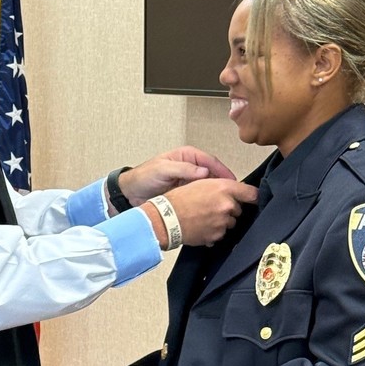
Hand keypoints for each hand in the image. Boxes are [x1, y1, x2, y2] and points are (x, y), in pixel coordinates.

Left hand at [119, 146, 235, 205]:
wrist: (130, 194)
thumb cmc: (143, 177)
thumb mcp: (162, 169)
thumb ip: (183, 169)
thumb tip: (204, 172)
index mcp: (187, 156)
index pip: (211, 162)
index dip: (223, 172)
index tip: (232, 182)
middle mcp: (190, 168)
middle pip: (213, 175)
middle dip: (223, 184)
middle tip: (233, 194)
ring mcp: (189, 182)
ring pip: (209, 187)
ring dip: (216, 194)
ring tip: (225, 203)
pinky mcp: (186, 194)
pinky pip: (201, 196)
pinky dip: (207, 202)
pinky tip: (212, 209)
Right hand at [143, 178, 257, 248]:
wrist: (167, 219)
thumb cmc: (179, 199)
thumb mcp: (201, 183)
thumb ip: (221, 187)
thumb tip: (234, 192)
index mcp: (224, 188)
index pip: (252, 193)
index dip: (253, 197)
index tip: (253, 199)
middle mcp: (227, 205)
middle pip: (239, 210)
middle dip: (229, 210)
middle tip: (212, 207)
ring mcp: (223, 222)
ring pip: (230, 223)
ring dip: (221, 222)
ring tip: (204, 218)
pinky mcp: (217, 235)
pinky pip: (221, 234)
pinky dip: (213, 231)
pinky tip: (201, 226)